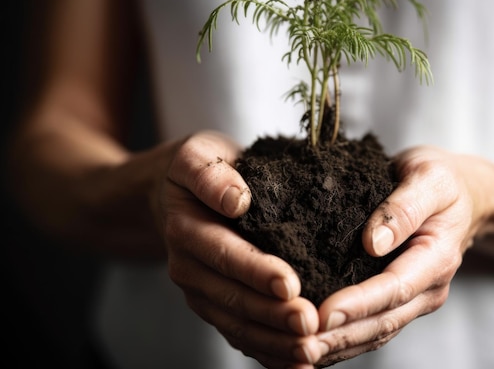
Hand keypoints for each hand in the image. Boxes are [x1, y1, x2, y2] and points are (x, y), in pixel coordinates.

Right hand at [153, 131, 322, 367]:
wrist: (170, 194)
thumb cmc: (196, 169)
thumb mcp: (196, 155)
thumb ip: (211, 176)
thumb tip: (237, 201)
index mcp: (186, 230)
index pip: (225, 254)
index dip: (257, 272)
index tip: (290, 285)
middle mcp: (189, 268)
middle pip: (233, 298)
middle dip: (273, 316)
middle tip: (312, 326)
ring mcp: (200, 291)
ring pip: (236, 324)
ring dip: (273, 341)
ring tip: (310, 350)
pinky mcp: (214, 304)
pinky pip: (238, 333)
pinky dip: (266, 351)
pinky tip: (295, 363)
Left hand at [315, 146, 491, 364]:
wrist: (464, 194)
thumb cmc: (443, 181)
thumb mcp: (430, 178)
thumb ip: (405, 207)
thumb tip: (374, 243)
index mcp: (437, 258)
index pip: (394, 288)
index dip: (358, 304)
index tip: (324, 313)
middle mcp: (428, 288)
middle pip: (383, 321)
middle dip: (341, 336)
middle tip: (300, 344)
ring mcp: (415, 298)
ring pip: (376, 333)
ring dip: (339, 346)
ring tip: (300, 352)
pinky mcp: (399, 300)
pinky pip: (373, 327)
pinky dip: (345, 340)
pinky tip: (315, 346)